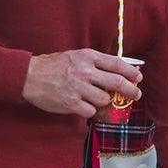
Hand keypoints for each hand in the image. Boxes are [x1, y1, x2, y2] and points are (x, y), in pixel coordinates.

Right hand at [23, 50, 141, 116]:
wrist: (29, 76)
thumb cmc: (54, 66)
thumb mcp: (75, 56)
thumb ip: (95, 62)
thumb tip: (118, 71)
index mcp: (88, 57)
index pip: (117, 64)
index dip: (131, 72)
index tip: (138, 78)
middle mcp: (85, 71)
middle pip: (117, 82)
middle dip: (130, 90)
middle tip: (136, 95)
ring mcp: (78, 88)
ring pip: (105, 99)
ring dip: (104, 102)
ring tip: (96, 99)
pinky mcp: (71, 103)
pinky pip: (91, 111)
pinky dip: (90, 110)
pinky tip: (84, 106)